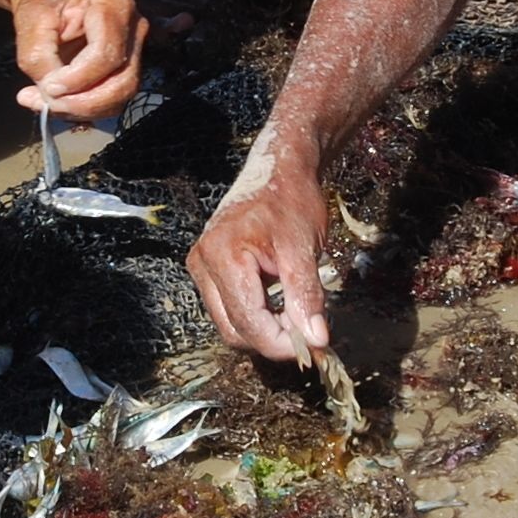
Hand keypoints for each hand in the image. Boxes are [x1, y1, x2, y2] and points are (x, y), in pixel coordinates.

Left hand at [9, 0, 145, 120]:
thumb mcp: (30, 22)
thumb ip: (39, 58)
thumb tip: (51, 95)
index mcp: (114, 5)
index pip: (106, 54)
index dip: (78, 79)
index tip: (47, 87)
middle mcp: (133, 27)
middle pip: (122, 82)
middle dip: (83, 103)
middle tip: (46, 103)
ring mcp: (134, 48)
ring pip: (120, 96)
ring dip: (82, 109)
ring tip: (43, 102)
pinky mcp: (125, 66)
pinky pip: (112, 98)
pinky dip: (83, 108)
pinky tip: (55, 100)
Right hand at [188, 147, 332, 363]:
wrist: (278, 170)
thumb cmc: (292, 200)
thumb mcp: (304, 249)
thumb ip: (306, 297)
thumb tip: (316, 340)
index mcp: (224, 256)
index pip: (248, 322)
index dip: (282, 343)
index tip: (315, 347)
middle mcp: (203, 263)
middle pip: (234, 330)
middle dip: (273, 339)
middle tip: (310, 330)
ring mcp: (202, 267)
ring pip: (230, 324)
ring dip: (264, 330)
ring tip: (297, 314)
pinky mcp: (207, 270)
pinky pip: (229, 309)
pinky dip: (256, 316)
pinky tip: (281, 304)